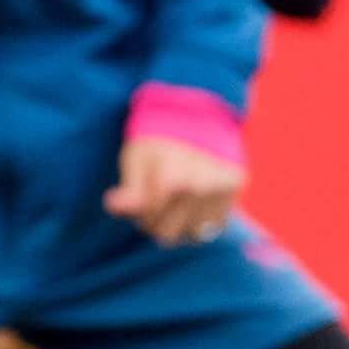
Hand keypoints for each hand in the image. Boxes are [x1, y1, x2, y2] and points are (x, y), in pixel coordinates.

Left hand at [107, 136, 243, 246]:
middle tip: (157, 200)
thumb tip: (113, 206)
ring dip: (181, 223)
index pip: (151, 220)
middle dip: (157, 222)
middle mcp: (200, 185)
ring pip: (193, 234)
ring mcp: (221, 188)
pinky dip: (202, 218)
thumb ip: (129, 189)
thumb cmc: (159, 141)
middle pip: (168, 234)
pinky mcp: (235, 189)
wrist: (197, 113)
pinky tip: (196, 198)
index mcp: (171, 178)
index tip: (141, 197)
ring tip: (177, 198)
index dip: (141, 212)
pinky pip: (214, 225)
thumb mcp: (135, 159)